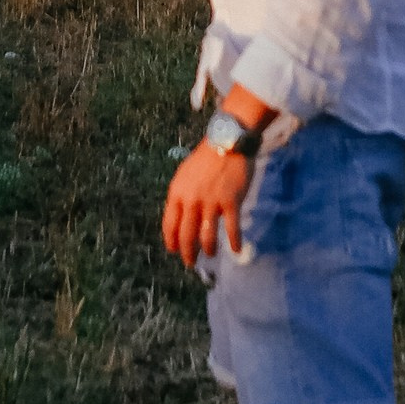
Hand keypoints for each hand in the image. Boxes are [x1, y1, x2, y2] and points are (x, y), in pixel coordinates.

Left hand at [162, 138, 252, 262]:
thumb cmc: (205, 159)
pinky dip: (234, 242)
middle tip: (190, 262)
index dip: (171, 241)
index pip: (169, 224)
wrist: (227, 142)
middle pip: (186, 235)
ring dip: (208, 249)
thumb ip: (180, 196)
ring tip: (210, 254)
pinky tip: (235, 249)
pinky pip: (231, 228)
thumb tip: (178, 218)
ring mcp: (212, 202)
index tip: (173, 250)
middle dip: (187, 252)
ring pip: (207, 236)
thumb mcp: (184, 175)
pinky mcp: (231, 202)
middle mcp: (192, 200)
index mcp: (177, 193)